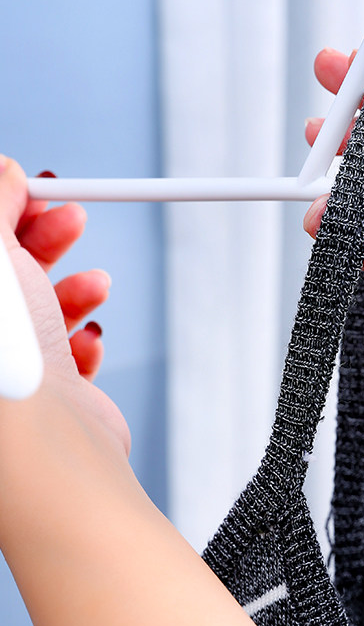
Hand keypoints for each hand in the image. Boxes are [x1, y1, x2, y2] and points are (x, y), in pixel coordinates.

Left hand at [0, 155, 129, 454]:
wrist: (49, 455)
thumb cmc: (2, 368)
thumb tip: (2, 170)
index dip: (2, 214)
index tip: (27, 188)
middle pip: (4, 277)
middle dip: (41, 242)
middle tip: (68, 219)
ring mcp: (7, 377)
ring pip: (36, 312)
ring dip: (72, 290)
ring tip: (92, 287)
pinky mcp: (43, 404)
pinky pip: (63, 353)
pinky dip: (80, 339)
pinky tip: (87, 339)